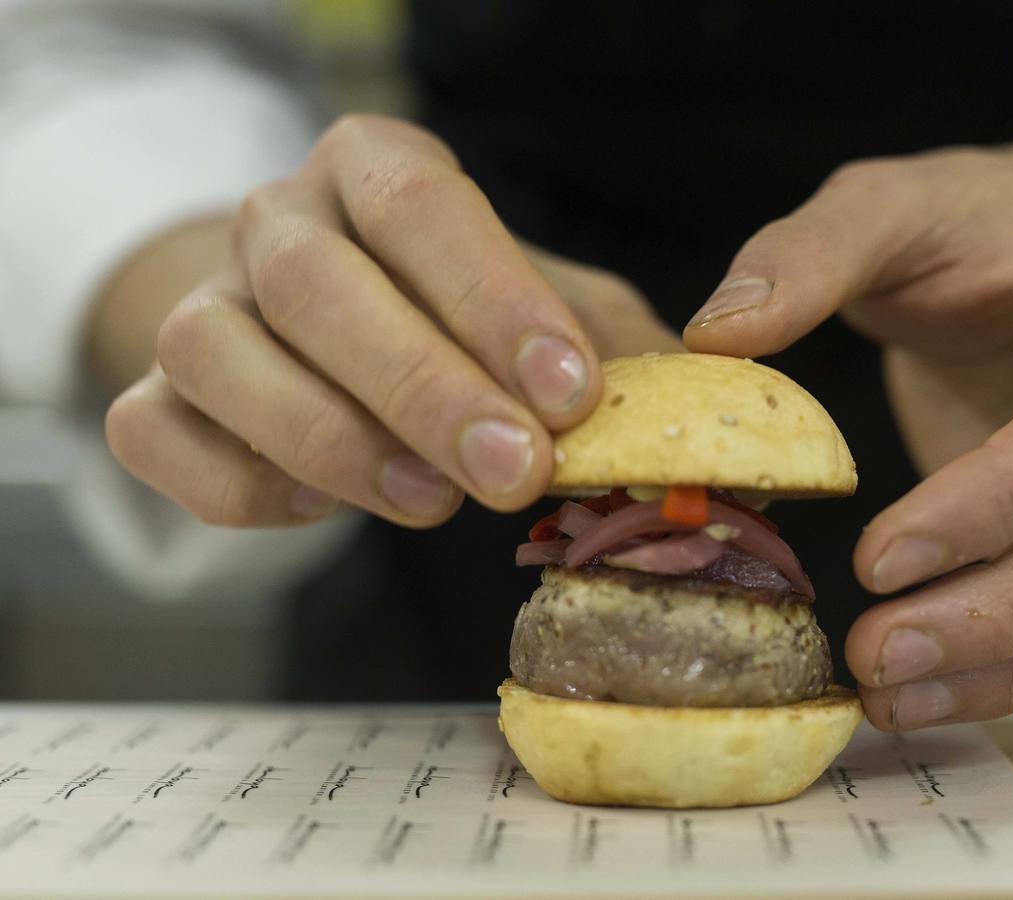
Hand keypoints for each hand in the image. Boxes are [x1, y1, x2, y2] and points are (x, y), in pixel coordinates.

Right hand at [106, 114, 676, 527]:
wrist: (348, 337)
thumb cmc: (469, 325)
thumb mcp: (556, 318)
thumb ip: (617, 355)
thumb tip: (696, 422)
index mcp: (376, 170)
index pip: (421, 203)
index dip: (494, 299)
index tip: (569, 392)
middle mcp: (278, 222)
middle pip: (317, 284)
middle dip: (423, 386)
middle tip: (516, 470)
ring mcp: (204, 304)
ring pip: (215, 354)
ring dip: (331, 438)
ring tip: (432, 501)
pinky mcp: (158, 394)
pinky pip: (157, 436)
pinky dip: (239, 482)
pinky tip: (324, 507)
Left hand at [684, 149, 1012, 729]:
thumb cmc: (969, 223)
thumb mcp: (890, 201)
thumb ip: (811, 252)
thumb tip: (716, 338)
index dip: (995, 502)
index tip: (877, 559)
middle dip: (1007, 615)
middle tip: (877, 654)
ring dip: (1011, 666)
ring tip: (886, 694)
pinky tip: (917, 692)